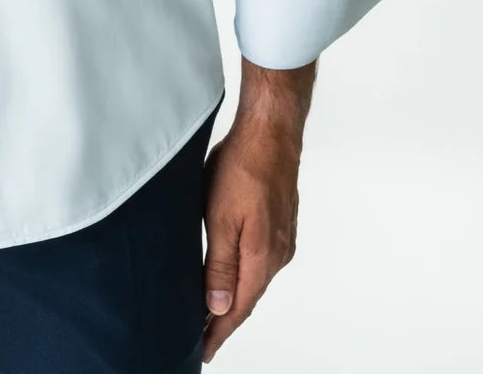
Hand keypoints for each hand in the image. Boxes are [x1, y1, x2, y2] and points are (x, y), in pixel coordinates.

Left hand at [199, 113, 300, 362]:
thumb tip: (218, 307)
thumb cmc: (243, 166)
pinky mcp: (280, 224)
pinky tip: (231, 274)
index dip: (218, 332)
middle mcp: (277, 255)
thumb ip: (219, 263)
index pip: (238, 308)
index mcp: (261, 257)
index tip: (203, 351)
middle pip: (248, 298)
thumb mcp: (220, 216)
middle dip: (224, 319)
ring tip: (211, 312)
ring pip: (254, 279)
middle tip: (201, 338)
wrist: (271, 131)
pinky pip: (260, 261)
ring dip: (234, 297)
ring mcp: (282, 239)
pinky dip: (244, 275)